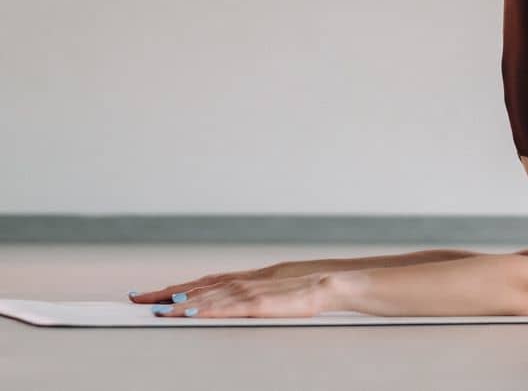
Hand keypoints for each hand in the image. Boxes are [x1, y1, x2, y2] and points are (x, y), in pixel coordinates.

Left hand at [144, 271, 335, 318]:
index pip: (199, 282)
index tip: (146, 294)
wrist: (328, 281)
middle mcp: (239, 282)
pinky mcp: (256, 304)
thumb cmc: (304, 287)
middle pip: (193, 288)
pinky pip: (222, 308)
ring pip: (203, 298)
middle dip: (162, 294)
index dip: (172, 287)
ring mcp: (246, 292)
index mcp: (241, 279)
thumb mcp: (270, 287)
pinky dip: (199, 309)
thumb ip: (247, 294)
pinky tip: (183, 313)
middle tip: (134, 298)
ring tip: (152, 309)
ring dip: (175, 303)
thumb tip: (226, 302)